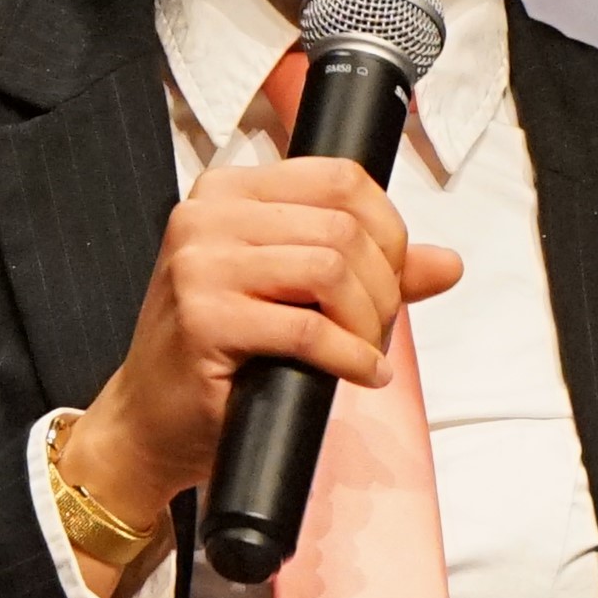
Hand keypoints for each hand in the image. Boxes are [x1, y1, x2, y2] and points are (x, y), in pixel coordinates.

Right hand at [58, 157, 463, 560]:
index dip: (387, 228)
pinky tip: (358, 373)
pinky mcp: (205, 319)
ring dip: (368, 321)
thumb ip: (366, 271)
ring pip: (331, 269)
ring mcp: (200, 265)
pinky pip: (308, 329)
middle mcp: (206, 217)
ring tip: (365, 351)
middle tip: (377, 327)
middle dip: (382, 285)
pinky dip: (350, 356)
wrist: (150, 420)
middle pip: (342, 226)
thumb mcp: (291, 295)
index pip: (339, 177)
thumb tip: (447, 263)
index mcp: (227, 192)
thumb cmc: (218, 355)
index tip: (391, 276)